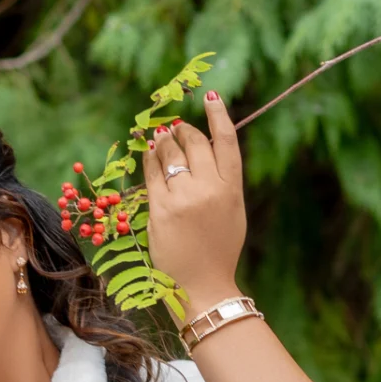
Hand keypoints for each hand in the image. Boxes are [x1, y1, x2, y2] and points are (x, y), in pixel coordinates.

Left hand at [143, 92, 247, 317]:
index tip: (212, 96)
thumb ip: (222, 181)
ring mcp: (183, 199)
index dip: (219, 114)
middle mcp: (209, 189)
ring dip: (163, 141)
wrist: (203, 286)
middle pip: (194, 142)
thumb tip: (205, 150)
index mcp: (231, 189)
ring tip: (160, 138)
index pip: (226, 141)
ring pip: (170, 154)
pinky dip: (148, 159)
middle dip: (182, 130)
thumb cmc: (218, 250)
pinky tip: (148, 154)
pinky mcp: (160, 209)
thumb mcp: (233, 212)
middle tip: (174, 127)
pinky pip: (151, 173)